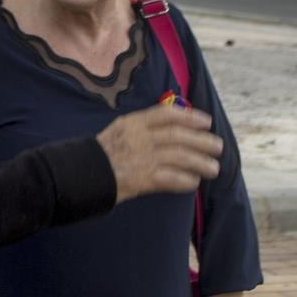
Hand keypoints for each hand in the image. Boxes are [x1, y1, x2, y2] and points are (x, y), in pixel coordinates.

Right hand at [96, 104, 221, 203]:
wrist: (78, 176)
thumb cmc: (98, 156)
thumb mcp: (118, 132)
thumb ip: (140, 130)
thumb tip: (169, 131)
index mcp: (133, 123)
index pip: (167, 114)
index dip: (190, 117)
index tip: (206, 122)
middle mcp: (139, 137)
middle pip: (179, 136)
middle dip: (202, 141)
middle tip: (218, 146)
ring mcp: (141, 158)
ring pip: (180, 157)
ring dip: (200, 162)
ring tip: (213, 169)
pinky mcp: (141, 179)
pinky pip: (170, 178)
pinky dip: (185, 180)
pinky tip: (193, 182)